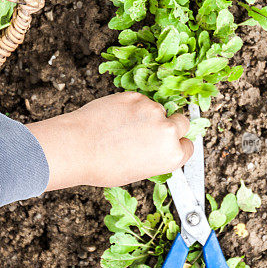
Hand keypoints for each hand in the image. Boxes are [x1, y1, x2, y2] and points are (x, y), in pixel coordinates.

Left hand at [27, 92, 192, 190]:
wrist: (78, 148)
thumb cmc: (103, 166)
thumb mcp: (138, 171)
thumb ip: (156, 157)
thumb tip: (158, 147)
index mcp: (172, 155)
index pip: (188, 146)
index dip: (177, 145)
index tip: (168, 144)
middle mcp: (168, 131)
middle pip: (181, 122)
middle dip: (170, 125)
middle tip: (151, 131)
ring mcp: (153, 110)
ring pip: (157, 109)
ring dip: (146, 115)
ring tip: (123, 128)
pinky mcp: (136, 96)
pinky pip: (140, 100)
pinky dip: (131, 107)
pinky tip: (115, 118)